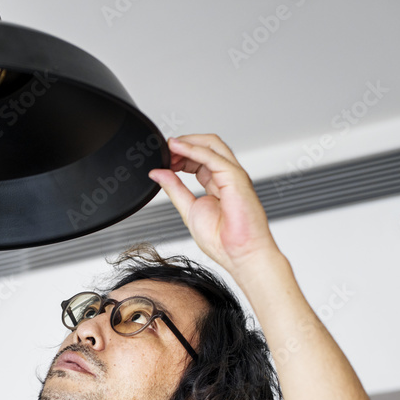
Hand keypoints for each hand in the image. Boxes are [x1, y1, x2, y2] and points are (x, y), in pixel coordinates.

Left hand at [149, 135, 281, 282]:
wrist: (241, 256)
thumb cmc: (223, 241)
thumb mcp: (188, 210)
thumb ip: (174, 189)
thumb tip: (158, 174)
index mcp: (218, 184)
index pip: (199, 159)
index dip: (181, 155)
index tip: (164, 160)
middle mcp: (227, 177)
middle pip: (206, 147)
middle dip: (183, 146)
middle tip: (165, 153)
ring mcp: (233, 175)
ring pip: (212, 145)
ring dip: (187, 142)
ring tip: (169, 148)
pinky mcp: (235, 178)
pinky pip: (212, 156)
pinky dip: (193, 149)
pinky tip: (178, 148)